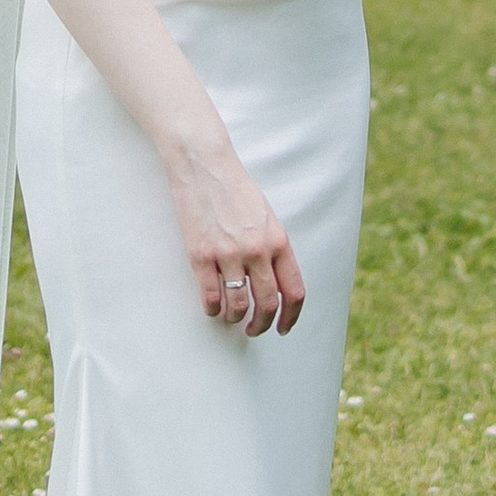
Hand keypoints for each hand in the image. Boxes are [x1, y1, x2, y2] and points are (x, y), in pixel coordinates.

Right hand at [167, 132, 305, 335]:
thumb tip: (276, 281)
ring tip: (232, 319)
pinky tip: (213, 308)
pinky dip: (213, 309)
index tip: (284, 327)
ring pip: (238, 305)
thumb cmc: (235, 188)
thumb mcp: (266, 216)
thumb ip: (273, 247)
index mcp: (278, 241)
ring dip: (236, 319)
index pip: (294, 290)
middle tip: (255, 330)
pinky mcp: (201, 255)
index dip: (291, 316)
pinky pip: (210, 296)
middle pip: (268, 304)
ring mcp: (228, 254)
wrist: (204, 165)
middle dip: (262, 324)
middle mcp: (257, 250)